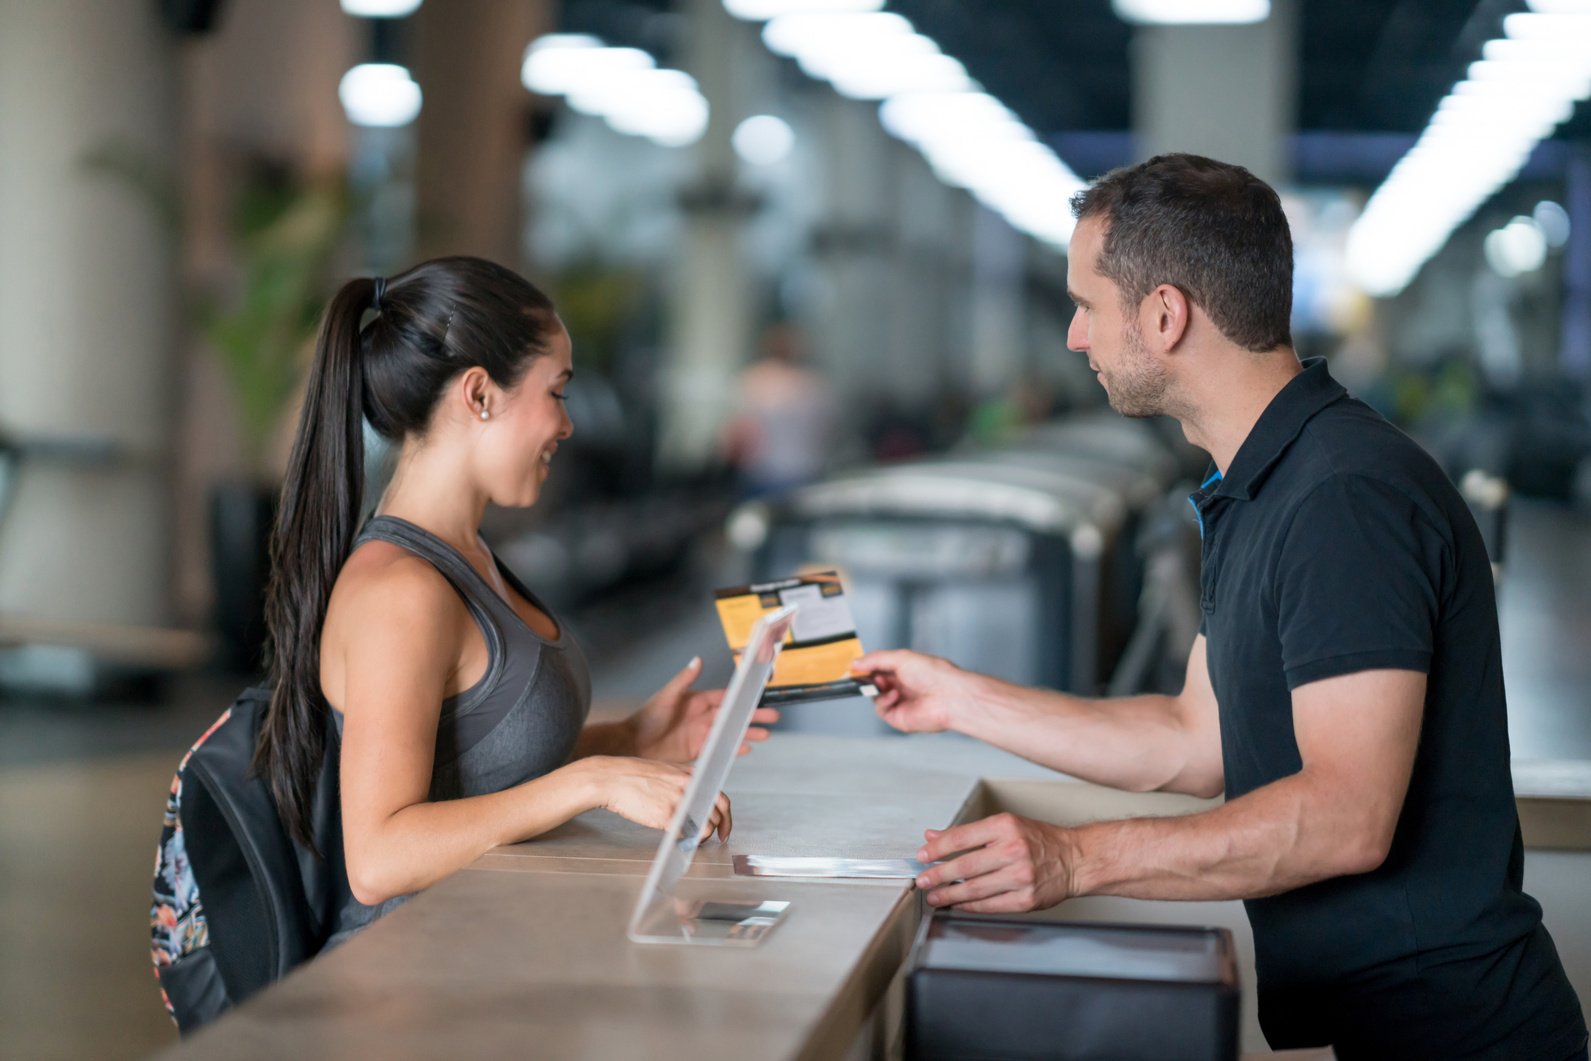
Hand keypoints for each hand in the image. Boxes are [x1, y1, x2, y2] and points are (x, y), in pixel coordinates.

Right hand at [584, 756, 732, 842]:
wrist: (613, 778)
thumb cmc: (634, 776)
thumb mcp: (667, 772)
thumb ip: (683, 784)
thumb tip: (694, 802)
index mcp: (691, 775)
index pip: (721, 798)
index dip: (726, 817)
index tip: (724, 828)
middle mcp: (689, 786)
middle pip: (717, 814)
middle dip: (717, 829)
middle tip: (713, 838)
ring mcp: (679, 800)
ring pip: (706, 825)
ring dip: (703, 836)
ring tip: (694, 840)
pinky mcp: (666, 814)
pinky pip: (688, 832)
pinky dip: (689, 840)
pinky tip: (682, 841)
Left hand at [630, 656, 779, 762]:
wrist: (632, 744)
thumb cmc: (646, 718)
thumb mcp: (666, 696)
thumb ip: (684, 680)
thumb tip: (698, 659)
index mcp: (696, 701)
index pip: (724, 698)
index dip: (741, 697)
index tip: (757, 694)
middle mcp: (702, 718)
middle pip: (732, 717)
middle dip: (751, 717)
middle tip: (772, 717)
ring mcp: (700, 735)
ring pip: (729, 733)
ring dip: (747, 733)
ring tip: (765, 735)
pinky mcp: (696, 752)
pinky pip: (719, 750)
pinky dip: (733, 749)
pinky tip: (746, 748)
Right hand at [850, 649, 979, 733]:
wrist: (948, 696)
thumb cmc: (934, 674)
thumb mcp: (900, 658)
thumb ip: (876, 659)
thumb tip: (855, 663)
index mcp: (906, 670)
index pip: (880, 667)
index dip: (868, 667)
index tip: (856, 666)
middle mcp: (903, 686)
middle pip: (876, 683)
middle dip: (869, 678)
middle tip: (864, 674)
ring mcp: (901, 702)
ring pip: (875, 696)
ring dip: (876, 689)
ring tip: (883, 683)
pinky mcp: (899, 717)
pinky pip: (881, 709)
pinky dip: (883, 701)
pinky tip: (894, 695)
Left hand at [912, 813, 1077, 912]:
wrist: (1075, 859)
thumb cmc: (1040, 841)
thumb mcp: (1005, 826)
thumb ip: (968, 833)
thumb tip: (933, 836)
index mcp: (1005, 827)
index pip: (961, 837)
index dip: (937, 848)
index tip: (923, 856)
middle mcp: (1013, 850)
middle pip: (965, 865)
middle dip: (938, 875)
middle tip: (923, 880)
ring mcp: (1021, 877)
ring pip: (975, 888)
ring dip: (949, 894)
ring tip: (934, 897)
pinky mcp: (1026, 900)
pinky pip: (990, 905)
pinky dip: (970, 906)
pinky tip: (958, 904)